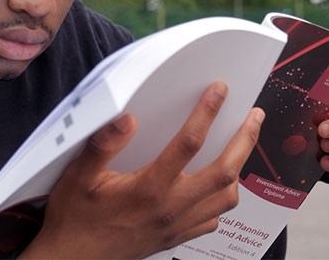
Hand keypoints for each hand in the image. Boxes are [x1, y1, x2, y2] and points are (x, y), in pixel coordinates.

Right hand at [20, 82, 264, 258]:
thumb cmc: (73, 219)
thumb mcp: (77, 177)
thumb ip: (102, 145)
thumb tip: (127, 118)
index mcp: (149, 188)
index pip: (188, 144)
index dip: (207, 113)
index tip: (220, 91)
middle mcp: (170, 208)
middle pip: (224, 171)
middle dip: (245, 140)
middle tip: (255, 115)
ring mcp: (177, 226)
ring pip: (225, 199)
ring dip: (239, 170)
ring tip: (243, 147)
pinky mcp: (175, 238)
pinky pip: (212, 220)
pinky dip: (222, 201)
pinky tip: (218, 187)